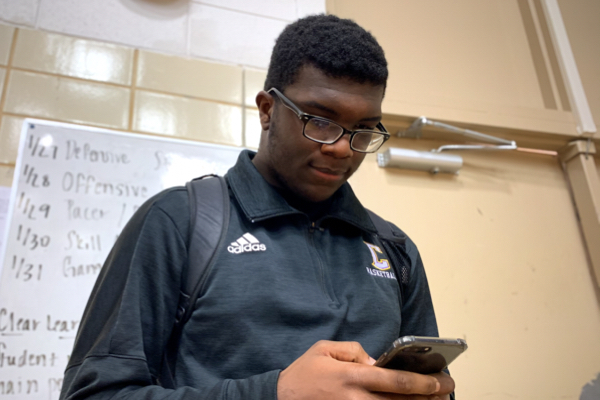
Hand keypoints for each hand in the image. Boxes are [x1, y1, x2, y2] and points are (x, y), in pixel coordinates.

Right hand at [277, 340, 454, 399]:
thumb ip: (353, 350)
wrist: (281, 398)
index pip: (397, 380)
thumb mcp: (324, 349)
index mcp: (353, 376)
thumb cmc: (304, 373)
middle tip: (447, 390)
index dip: (424, 382)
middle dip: (430, 397)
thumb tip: (376, 362)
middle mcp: (358, 399)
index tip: (441, 379)